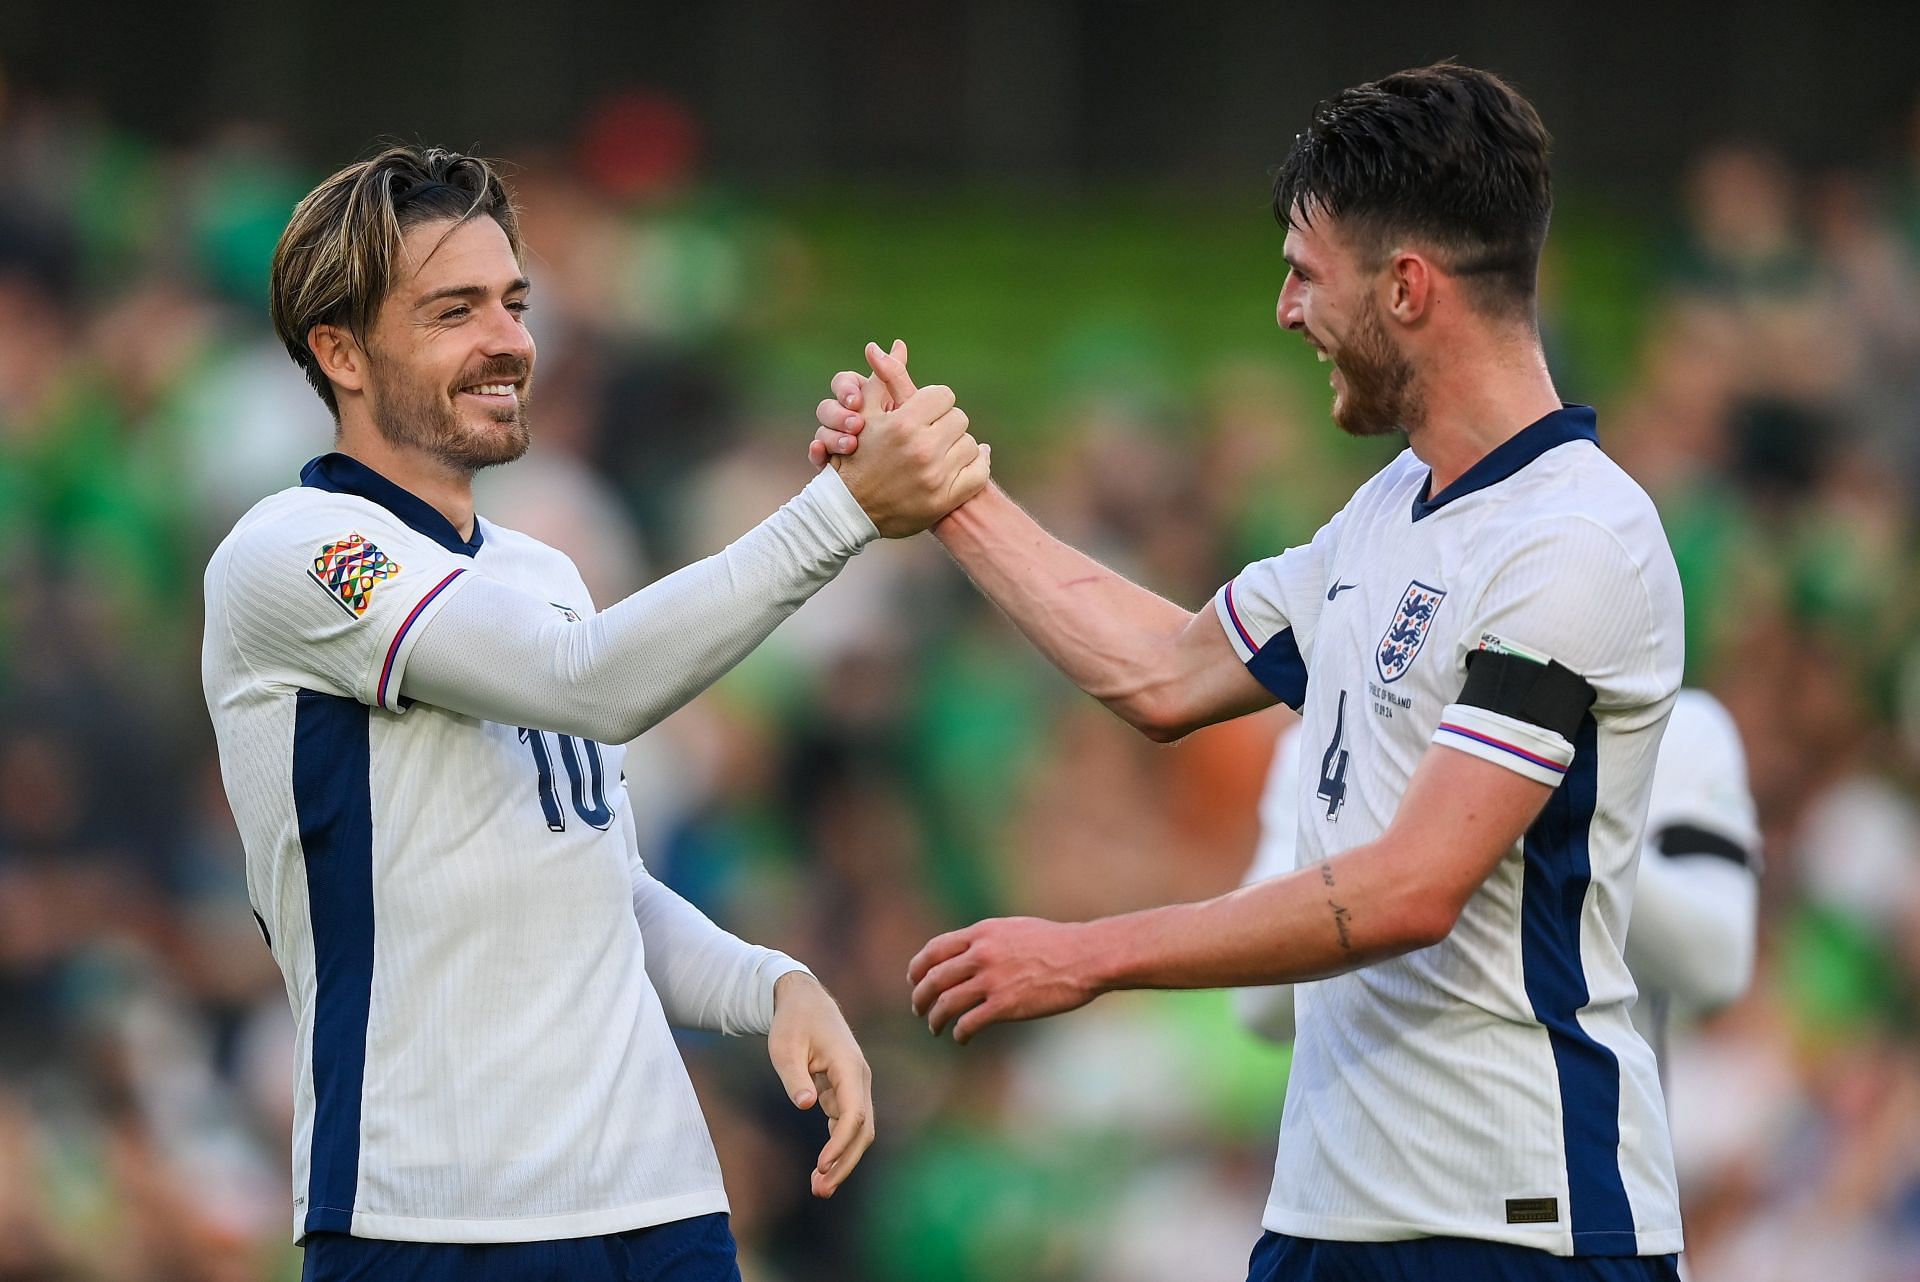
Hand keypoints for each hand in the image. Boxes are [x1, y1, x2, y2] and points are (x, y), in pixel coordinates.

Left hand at [767, 972, 874, 1197]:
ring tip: (819, 1186)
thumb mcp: (784, 1046)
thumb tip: (805, 1105)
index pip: (854, 1112)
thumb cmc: (793, 1022)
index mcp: (849, 1066)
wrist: (805, 1001)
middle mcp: (859, 1078)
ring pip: (859, 1131)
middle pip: (863, 1129)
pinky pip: (848, 1125)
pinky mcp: (845, 1092)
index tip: (821, 1164)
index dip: (840, 1143)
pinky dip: (838, 1147)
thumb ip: (794, 1076)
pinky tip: (822, 1167)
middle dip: (844, 1162)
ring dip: (843, 1160)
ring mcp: (855, 1086)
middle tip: (820, 1189)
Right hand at [809, 340, 904, 468]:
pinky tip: (822, 455)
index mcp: (858, 399)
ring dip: (831, 436)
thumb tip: (899, 344)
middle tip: (855, 425)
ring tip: (849, 444)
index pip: (843, 382)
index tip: (856, 399)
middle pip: (826, 407)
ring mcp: (834, 442)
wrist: (896, 479)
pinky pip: (816, 455)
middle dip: (838, 414)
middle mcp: (842, 418)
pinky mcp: (830, 463)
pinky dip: (817, 453)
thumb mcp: (900, 405)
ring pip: (820, 431)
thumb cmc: (907, 436)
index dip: (847, 389)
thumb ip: (897, 377)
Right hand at [814, 341, 988, 535]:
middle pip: (959, 419)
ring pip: (970, 445)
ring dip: (958, 445)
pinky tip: (966, 461)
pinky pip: (980, 472)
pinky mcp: (945, 499)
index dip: (934, 402)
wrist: (850, 510)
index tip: (925, 412)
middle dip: (946, 423)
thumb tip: (898, 344)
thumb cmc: (856, 455)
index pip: (943, 395)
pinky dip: (977, 464)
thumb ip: (885, 377)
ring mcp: (936, 477)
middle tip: (933, 432)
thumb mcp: (866, 413)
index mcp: (904, 424)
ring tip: (942, 450)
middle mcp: (922, 449)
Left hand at [907, 916, 1101, 1043]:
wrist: (1085, 957)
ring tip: (935, 1027)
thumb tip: (966, 953)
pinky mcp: (1004, 1005)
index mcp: (982, 933)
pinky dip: (959, 1033)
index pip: (934, 950)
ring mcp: (992, 980)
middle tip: (919, 1009)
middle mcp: (981, 954)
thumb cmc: (1055, 943)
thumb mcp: (1014, 929)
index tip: (914, 981)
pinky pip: (969, 1023)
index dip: (918, 968)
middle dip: (921, 997)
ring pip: (946, 1003)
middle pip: (933, 978)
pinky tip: (961, 1037)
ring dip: (935, 1019)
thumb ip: (987, 940)